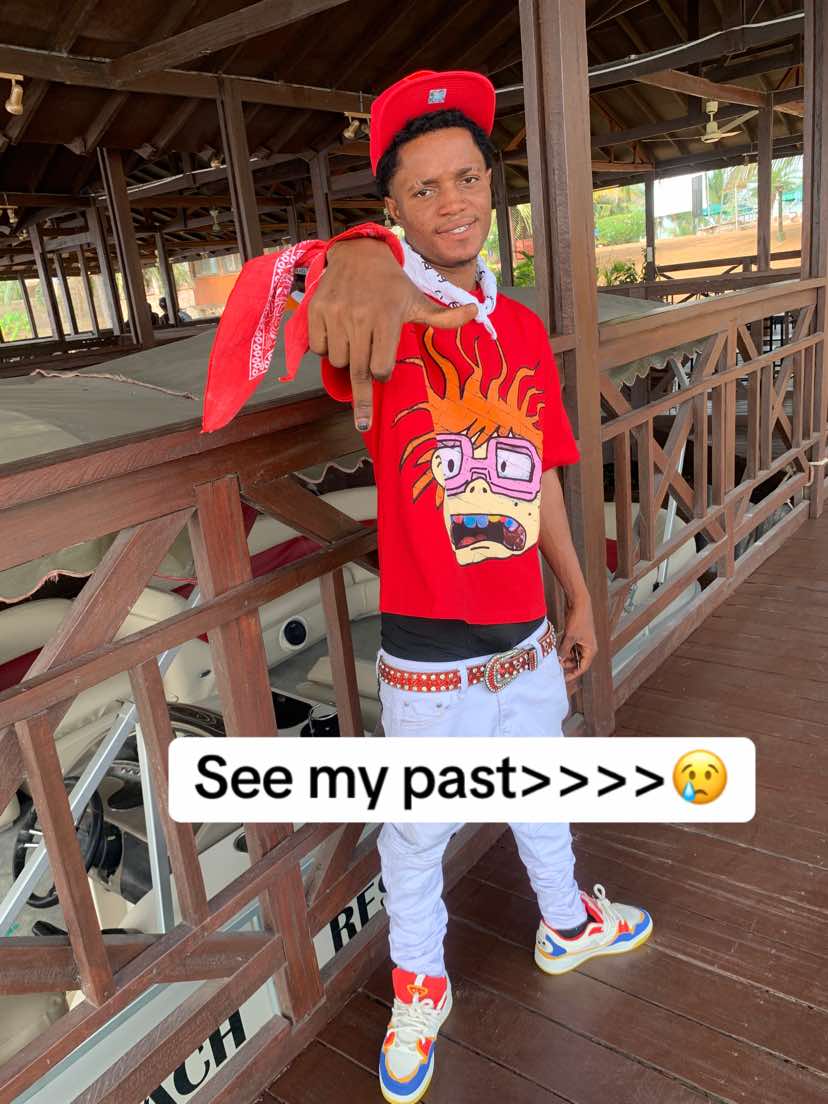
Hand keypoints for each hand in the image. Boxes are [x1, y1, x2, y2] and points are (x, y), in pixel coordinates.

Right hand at [307, 239, 476, 429]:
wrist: (358, 253)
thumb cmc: (392, 285)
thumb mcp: (418, 300)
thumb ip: (443, 316)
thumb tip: (475, 313)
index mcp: (387, 318)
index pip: (380, 368)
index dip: (383, 373)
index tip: (383, 370)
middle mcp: (360, 316)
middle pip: (358, 371)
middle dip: (362, 397)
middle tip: (363, 420)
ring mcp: (336, 314)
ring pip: (337, 361)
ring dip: (345, 361)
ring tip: (353, 342)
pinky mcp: (316, 311)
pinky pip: (319, 348)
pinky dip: (326, 349)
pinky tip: (337, 335)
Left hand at [557, 596, 597, 682]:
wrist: (579, 603)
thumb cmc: (578, 619)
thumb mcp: (569, 637)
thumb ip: (564, 650)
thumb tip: (559, 661)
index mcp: (591, 649)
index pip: (582, 667)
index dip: (573, 674)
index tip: (563, 678)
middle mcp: (588, 647)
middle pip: (578, 662)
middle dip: (567, 665)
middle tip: (556, 667)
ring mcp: (582, 641)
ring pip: (573, 654)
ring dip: (565, 657)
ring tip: (555, 659)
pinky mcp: (577, 636)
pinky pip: (571, 647)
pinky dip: (564, 650)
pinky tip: (557, 651)